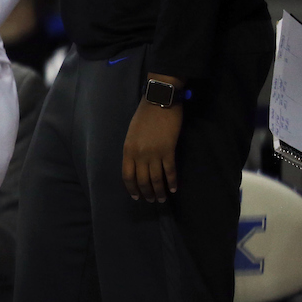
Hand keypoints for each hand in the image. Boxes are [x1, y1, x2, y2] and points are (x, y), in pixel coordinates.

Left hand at [122, 79, 183, 201]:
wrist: (159, 101)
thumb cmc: (144, 115)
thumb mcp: (132, 133)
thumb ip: (133, 149)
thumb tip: (137, 165)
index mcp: (128, 149)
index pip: (127, 175)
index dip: (132, 188)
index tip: (137, 197)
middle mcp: (139, 154)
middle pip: (142, 180)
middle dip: (147, 193)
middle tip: (153, 200)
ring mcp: (154, 153)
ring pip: (156, 179)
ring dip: (160, 191)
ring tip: (163, 199)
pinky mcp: (168, 151)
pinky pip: (170, 171)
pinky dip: (172, 182)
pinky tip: (174, 189)